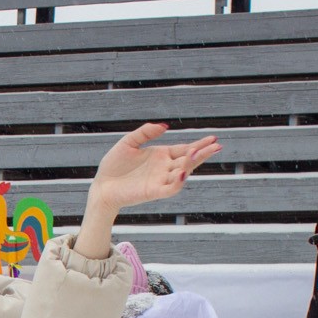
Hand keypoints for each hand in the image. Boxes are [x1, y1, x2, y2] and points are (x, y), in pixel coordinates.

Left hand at [75, 124, 220, 259]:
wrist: (101, 186)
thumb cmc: (113, 165)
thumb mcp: (128, 142)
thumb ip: (145, 132)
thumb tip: (165, 126)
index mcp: (161, 155)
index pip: (184, 149)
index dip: (199, 144)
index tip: (213, 138)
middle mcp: (164, 168)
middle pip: (188, 160)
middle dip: (202, 153)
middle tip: (217, 146)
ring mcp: (160, 180)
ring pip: (182, 172)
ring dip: (191, 164)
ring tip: (198, 153)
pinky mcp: (152, 192)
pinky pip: (170, 188)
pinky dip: (178, 182)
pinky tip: (183, 172)